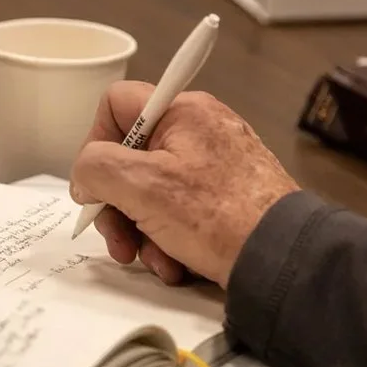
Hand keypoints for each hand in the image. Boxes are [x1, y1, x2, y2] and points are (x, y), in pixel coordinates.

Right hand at [69, 80, 300, 287]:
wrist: (282, 257)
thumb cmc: (219, 216)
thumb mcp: (141, 185)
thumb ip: (95, 167)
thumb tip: (85, 177)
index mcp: (183, 112)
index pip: (115, 104)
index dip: (95, 141)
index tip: (96, 180)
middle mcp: (200, 131)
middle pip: (129, 157)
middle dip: (116, 204)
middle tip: (117, 237)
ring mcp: (212, 164)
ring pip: (149, 190)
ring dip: (139, 230)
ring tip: (152, 259)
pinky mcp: (222, 195)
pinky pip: (175, 210)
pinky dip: (166, 238)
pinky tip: (173, 261)